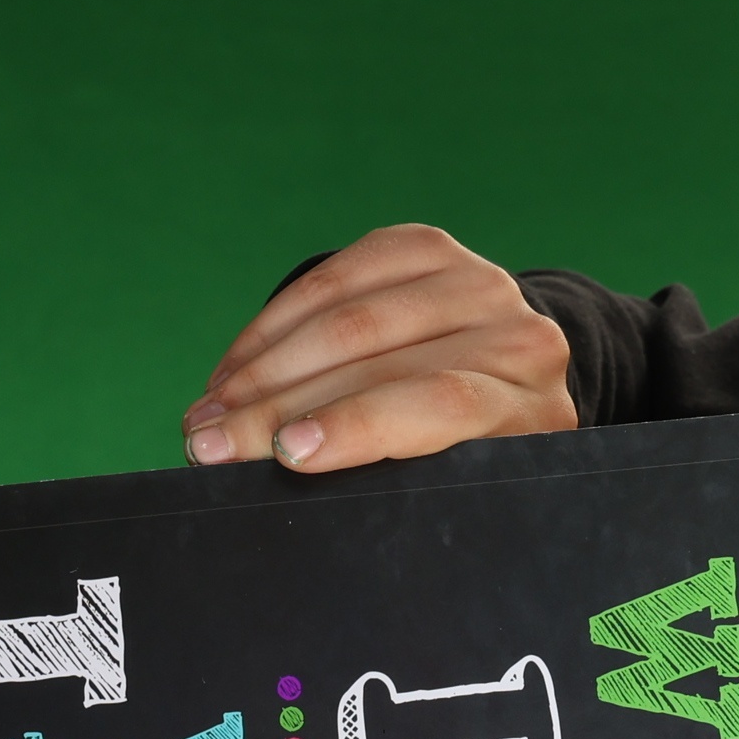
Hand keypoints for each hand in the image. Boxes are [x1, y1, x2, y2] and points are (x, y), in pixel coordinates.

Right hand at [182, 223, 575, 472]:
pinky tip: (235, 365)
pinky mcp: (432, 248)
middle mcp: (518, 340)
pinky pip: (337, 275)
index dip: (356, 425)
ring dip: (261, 368)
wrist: (513, 380)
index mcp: (533, 412)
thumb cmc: (473, 459)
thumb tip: (296, 489)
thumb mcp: (466, 490)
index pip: (439, 407)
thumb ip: (414, 488)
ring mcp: (479, 283)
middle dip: (278, 407)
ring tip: (205, 413)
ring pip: (349, 315)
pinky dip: (276, 324)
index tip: (285, 453)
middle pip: (380, 362)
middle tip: (207, 443)